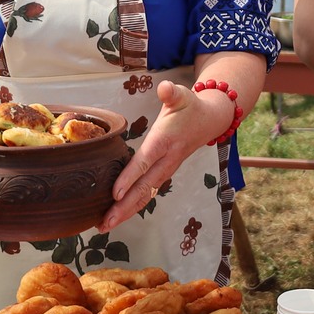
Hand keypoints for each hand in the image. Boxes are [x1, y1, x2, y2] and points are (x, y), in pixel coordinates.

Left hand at [104, 79, 237, 230]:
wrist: (210, 121)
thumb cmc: (190, 107)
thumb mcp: (182, 95)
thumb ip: (172, 93)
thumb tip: (165, 88)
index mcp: (164, 142)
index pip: (144, 162)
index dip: (129, 178)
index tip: (114, 194)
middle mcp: (165, 160)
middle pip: (143, 188)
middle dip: (123, 207)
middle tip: (103, 223)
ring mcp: (165, 170)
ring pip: (145, 195)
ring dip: (125, 212)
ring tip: (104, 225)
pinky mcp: (163, 173)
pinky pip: (147, 193)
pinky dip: (132, 206)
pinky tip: (117, 215)